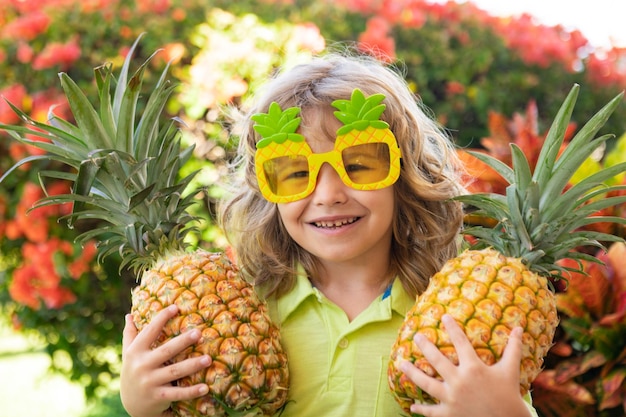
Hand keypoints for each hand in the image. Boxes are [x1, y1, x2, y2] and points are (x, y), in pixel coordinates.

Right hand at [120, 304, 210, 416]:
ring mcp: (150, 382)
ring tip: (208, 359)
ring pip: (175, 372)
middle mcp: (141, 366)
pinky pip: (178, 394)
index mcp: (135, 352)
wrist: (130, 404)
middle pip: (166, 351)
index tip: (175, 307)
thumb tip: (128, 315)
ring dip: (192, 365)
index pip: (149, 332)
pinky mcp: (158, 397)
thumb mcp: (129, 354)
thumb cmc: (134, 372)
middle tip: (199, 332)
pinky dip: (192, 392)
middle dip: (182, 342)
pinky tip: (205, 387)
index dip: (161, 319)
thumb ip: (130, 335)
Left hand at [399, 314, 530, 416]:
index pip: (461, 343)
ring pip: (426, 383)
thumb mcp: (510, 370)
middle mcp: (460, 381)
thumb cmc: (508, 395)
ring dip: (412, 373)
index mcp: (474, 368)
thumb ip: (513, 349)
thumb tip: (519, 328)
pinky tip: (412, 405)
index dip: (452, 328)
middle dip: (425, 346)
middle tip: (416, 336)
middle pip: (436, 360)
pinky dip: (421, 409)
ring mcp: (452, 398)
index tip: (444, 316)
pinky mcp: (449, 414)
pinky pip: (431, 411)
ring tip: (401, 363)